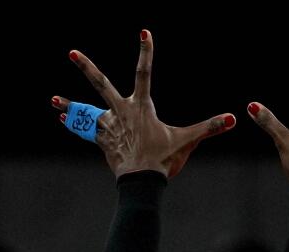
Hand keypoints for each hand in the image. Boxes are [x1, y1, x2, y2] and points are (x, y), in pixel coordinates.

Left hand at [52, 29, 234, 178]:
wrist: (141, 183)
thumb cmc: (163, 160)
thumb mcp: (187, 141)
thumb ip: (210, 127)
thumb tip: (235, 118)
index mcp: (142, 106)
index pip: (145, 72)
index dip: (146, 51)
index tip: (143, 31)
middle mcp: (121, 111)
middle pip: (100, 84)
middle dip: (86, 67)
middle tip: (71, 52)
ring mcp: (109, 126)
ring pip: (86, 111)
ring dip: (69, 105)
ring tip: (52, 101)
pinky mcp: (102, 141)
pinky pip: (85, 130)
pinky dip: (74, 123)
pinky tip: (61, 117)